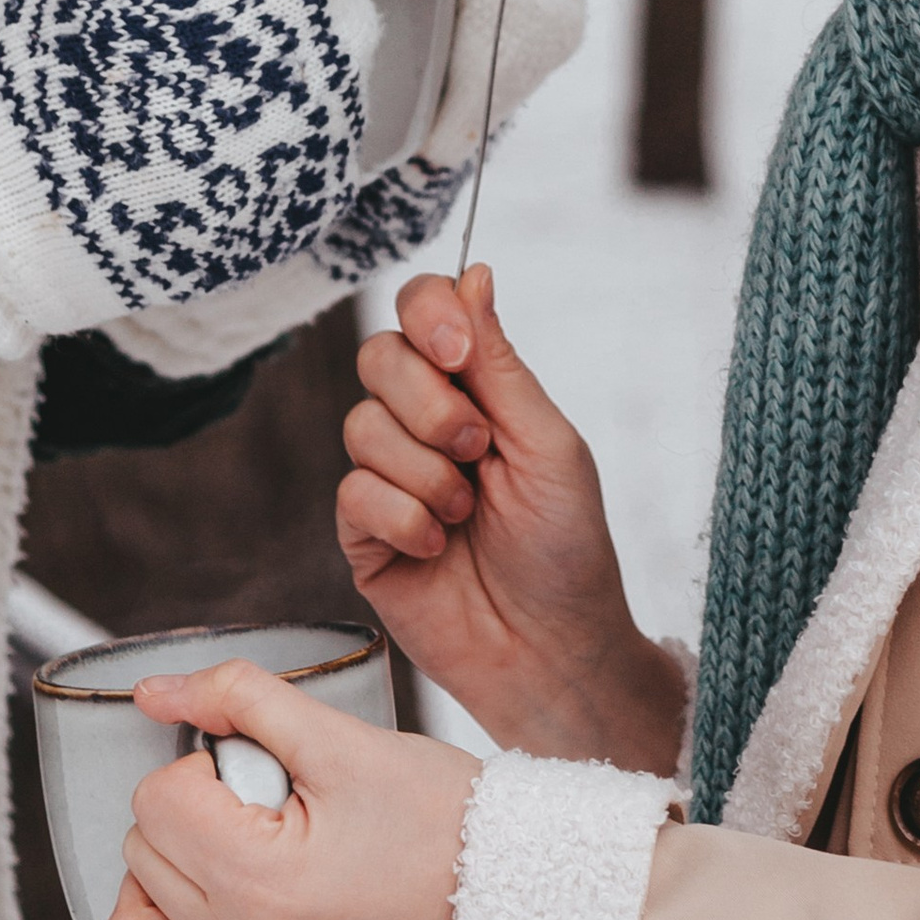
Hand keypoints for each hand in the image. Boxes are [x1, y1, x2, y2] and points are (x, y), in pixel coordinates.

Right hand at [0, 0, 380, 374]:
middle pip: (345, 24)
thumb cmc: (12, 73)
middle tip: (200, 43)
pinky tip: (200, 157)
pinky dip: (275, 153)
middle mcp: (299, 80)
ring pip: (339, 97)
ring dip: (286, 88)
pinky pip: (318, 168)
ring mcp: (299, 163)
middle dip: (291, 20)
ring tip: (188, 103)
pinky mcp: (286, 227)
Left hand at [101, 657, 479, 919]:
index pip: (156, 800)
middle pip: (141, 850)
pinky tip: (223, 888)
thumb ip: (241, 697)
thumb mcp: (342, 737)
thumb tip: (154, 691)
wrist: (504, 888)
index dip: (205, 760)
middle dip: (194, 804)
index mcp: (260, 882)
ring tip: (231, 837)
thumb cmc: (440, 813)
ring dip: (165, 866)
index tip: (264, 763)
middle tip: (270, 794)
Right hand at [338, 267, 686, 774]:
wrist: (551, 648)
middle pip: (378, 356)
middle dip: (429, 404)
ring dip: (426, 472)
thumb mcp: (548, 444)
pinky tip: (436, 549)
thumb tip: (474, 271)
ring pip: (361, 426)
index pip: (423, 309)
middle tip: (478, 450)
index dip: (427, 315)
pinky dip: (404, 519)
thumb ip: (499, 363)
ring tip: (467, 516)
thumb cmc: (567, 547)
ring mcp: (389, 476)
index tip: (458, 353)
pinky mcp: (362, 533)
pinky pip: (352, 492)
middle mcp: (425, 422)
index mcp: (477, 388)